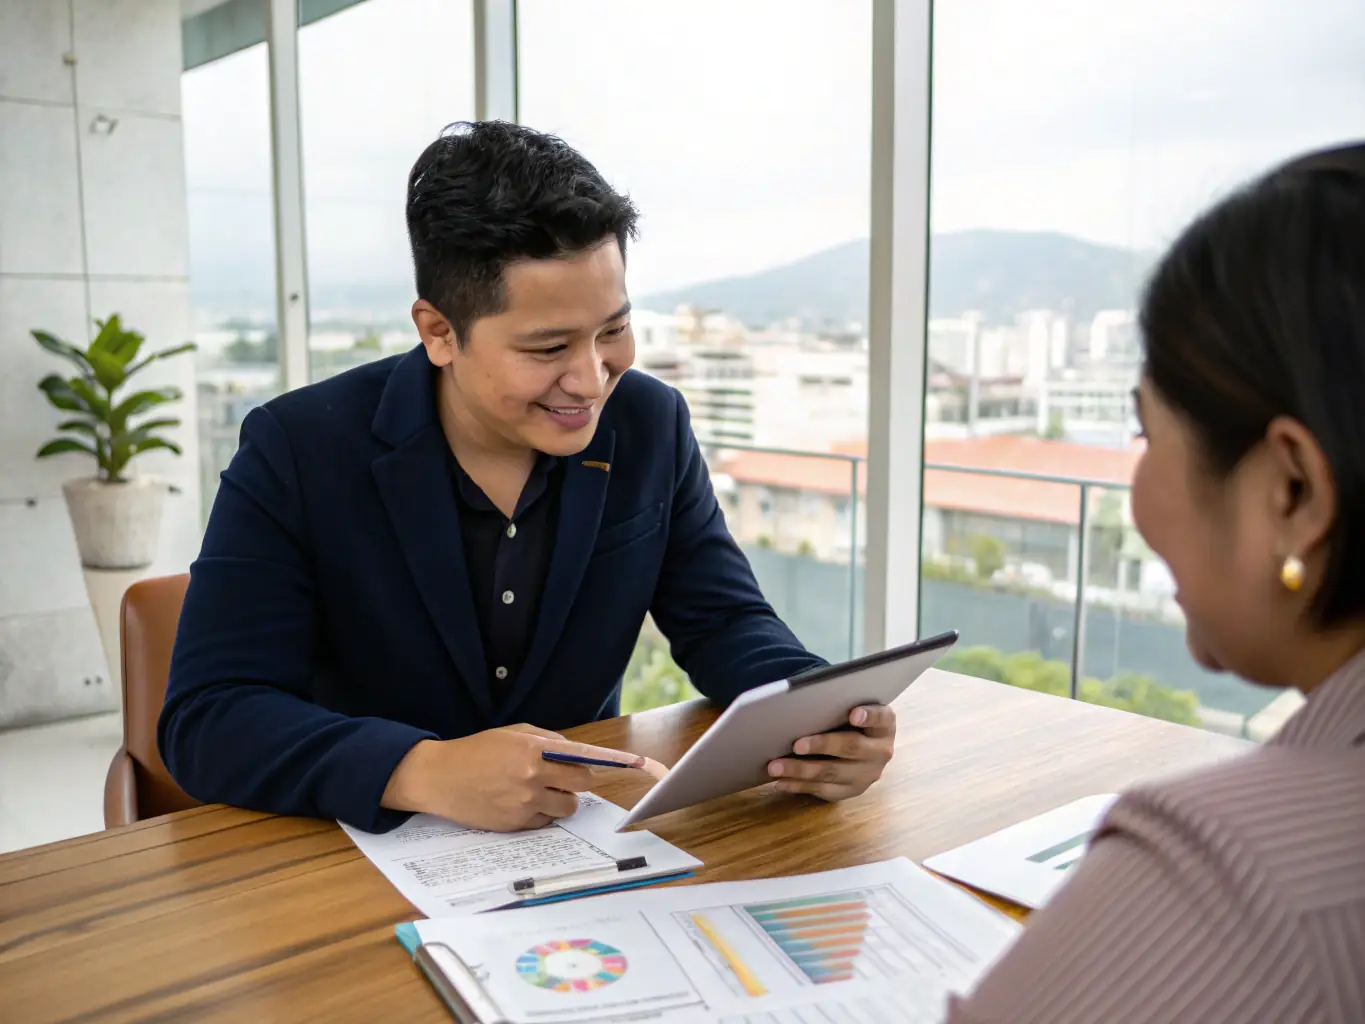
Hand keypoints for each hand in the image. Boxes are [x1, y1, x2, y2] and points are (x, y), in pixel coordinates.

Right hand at [382, 723, 645, 830]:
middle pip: (580, 787)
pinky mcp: (514, 825)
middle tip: (562, 778)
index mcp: (533, 750)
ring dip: (559, 801)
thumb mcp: (512, 734)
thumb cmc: (476, 751)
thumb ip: (547, 741)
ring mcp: (523, 804)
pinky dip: (539, 814)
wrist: (437, 777)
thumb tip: (577, 753)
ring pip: (565, 808)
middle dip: (577, 783)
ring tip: (536, 790)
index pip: (583, 759)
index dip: (614, 764)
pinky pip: (544, 822)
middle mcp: (532, 777)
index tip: (641, 766)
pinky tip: (517, 802)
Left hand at [766, 705, 895, 801]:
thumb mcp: (852, 709)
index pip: (881, 717)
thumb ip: (838, 705)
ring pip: (832, 773)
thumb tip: (803, 700)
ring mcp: (867, 775)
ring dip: (801, 770)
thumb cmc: (849, 721)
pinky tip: (780, 781)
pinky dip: (798, 786)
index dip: (869, 716)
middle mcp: (880, 752)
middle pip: (851, 747)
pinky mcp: (851, 792)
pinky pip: (822, 790)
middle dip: (822, 745)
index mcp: (884, 726)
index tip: (853, 714)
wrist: (864, 749)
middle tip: (796, 745)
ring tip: (775, 766)